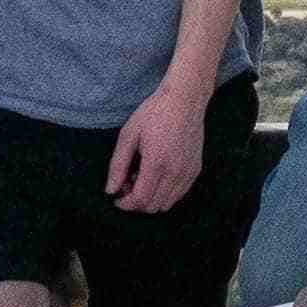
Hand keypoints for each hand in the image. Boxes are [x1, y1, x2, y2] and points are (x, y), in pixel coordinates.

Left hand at [107, 76, 207, 214]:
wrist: (185, 100)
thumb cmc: (154, 113)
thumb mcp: (128, 135)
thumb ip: (118, 165)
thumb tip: (110, 190)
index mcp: (157, 163)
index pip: (141, 200)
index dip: (126, 204)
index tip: (117, 197)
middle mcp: (175, 172)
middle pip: (153, 206)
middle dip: (136, 201)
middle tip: (128, 182)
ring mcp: (188, 172)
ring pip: (167, 203)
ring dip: (151, 198)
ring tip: (143, 176)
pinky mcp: (195, 170)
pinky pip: (178, 194)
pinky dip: (165, 192)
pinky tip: (157, 173)